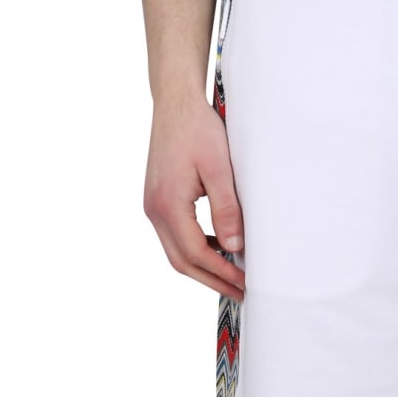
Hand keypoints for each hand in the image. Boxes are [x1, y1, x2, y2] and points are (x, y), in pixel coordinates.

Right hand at [143, 93, 246, 299]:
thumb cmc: (198, 129)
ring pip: (176, 252)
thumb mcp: (219, 168)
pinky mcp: (157, 201)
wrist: (175, 103)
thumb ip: (226, 209)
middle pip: (181, 261)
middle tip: (240, 293)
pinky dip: (196, 249)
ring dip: (203, 268)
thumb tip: (234, 248)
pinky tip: (218, 250)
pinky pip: (175, 236)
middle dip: (212, 280)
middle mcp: (154, 210)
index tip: (245, 283)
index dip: (221, 273)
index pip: (196, 252)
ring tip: (232, 277)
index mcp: (168, 204)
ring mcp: (152, 206)